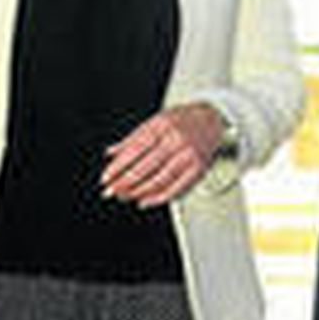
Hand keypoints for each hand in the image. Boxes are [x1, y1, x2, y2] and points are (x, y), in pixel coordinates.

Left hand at [101, 102, 226, 206]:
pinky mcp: (198, 169)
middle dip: (125, 182)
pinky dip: (158, 198)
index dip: (118, 166)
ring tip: (125, 196)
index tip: (106, 178)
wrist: (213, 118)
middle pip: (146, 166)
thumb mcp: (155, 121)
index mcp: (162, 125)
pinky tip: (144, 201)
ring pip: (159, 179)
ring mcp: (189, 155)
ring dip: (139, 191)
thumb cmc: (181, 120)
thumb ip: (132, 138)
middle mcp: (176, 139)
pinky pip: (176, 188)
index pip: (135, 149)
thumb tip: (110, 153)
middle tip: (111, 191)